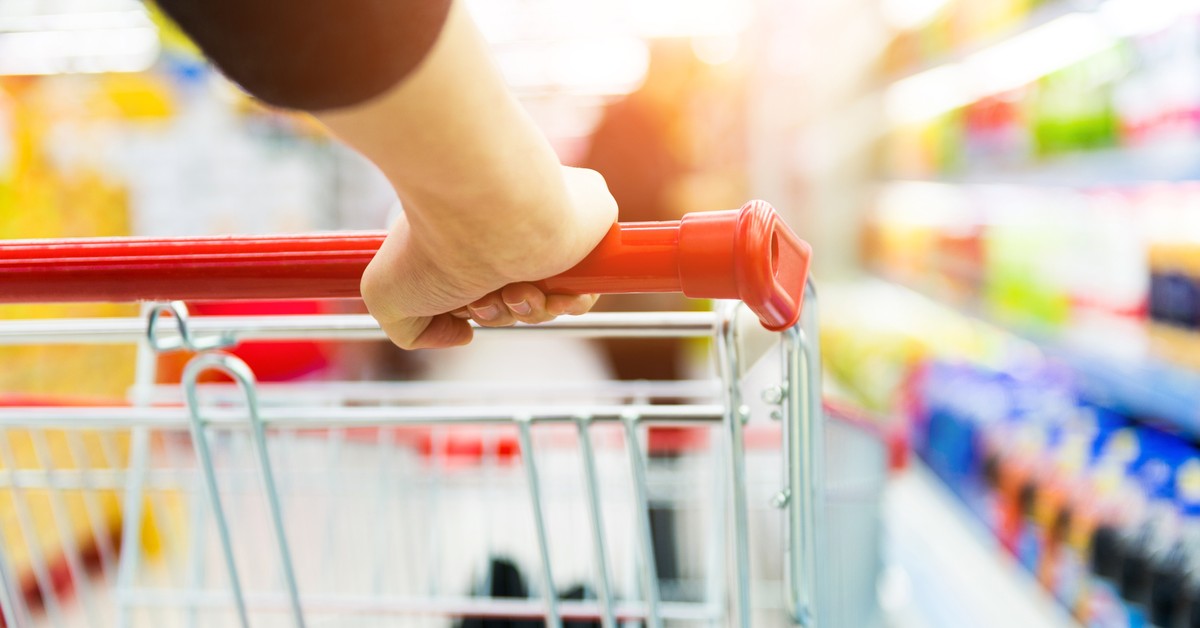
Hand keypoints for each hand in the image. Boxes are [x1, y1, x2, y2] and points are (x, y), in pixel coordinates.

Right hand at [360, 166, 617, 348]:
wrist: (485, 209)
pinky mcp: (589, 224)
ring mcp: (547, 226)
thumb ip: (411, 330)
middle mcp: (507, 228)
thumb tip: (462, 335)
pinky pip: (585, 289)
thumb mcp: (386, 296)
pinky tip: (543, 290)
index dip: (476, 311)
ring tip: (513, 290)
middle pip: (516, 299)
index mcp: (468, 234)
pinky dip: (565, 304)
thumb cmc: (432, 243)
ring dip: (528, 311)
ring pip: (549, 299)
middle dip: (500, 313)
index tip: (463, 307)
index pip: (482, 287)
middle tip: (484, 297)